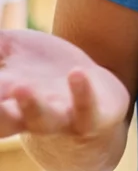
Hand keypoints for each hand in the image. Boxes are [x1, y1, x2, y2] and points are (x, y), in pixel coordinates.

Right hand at [0, 29, 129, 138]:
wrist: (95, 95)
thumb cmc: (45, 71)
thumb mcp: (13, 50)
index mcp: (4, 99)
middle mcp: (28, 113)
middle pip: (4, 121)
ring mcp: (61, 115)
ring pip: (41, 119)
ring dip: (30, 105)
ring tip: (20, 87)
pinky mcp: (92, 113)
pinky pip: (86, 108)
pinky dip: (81, 93)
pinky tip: (76, 73)